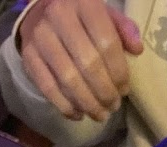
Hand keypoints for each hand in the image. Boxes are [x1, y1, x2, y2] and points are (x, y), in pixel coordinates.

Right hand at [19, 0, 142, 122]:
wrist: (38, 10)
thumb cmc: (79, 15)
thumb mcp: (103, 13)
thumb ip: (122, 28)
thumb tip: (137, 50)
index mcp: (85, 3)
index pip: (106, 43)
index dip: (118, 72)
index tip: (124, 90)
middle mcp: (60, 17)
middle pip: (88, 64)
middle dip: (104, 92)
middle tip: (113, 106)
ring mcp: (41, 37)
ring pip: (68, 79)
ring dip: (87, 103)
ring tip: (99, 115)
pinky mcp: (28, 57)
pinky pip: (48, 88)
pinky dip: (65, 106)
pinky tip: (78, 114)